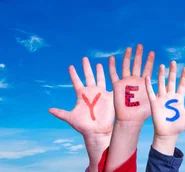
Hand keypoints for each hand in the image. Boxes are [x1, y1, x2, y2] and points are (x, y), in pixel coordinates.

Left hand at [49, 57, 113, 171]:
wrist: (97, 131)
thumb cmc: (83, 125)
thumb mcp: (70, 118)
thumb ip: (60, 113)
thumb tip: (49, 110)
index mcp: (81, 94)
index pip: (76, 81)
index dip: (74, 74)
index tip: (70, 66)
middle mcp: (91, 92)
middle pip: (88, 76)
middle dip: (86, 68)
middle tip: (84, 58)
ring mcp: (101, 94)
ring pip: (100, 79)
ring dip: (99, 71)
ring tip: (99, 64)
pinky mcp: (110, 97)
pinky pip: (112, 86)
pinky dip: (113, 80)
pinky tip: (115, 72)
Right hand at [109, 44, 154, 122]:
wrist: (131, 119)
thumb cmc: (144, 112)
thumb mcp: (155, 99)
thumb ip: (161, 90)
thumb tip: (171, 84)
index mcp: (144, 82)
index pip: (147, 68)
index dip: (149, 61)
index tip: (152, 52)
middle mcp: (135, 80)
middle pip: (137, 64)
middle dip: (139, 55)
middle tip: (141, 45)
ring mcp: (126, 82)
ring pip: (126, 66)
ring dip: (127, 57)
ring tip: (129, 48)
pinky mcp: (117, 86)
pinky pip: (113, 75)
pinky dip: (112, 67)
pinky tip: (112, 58)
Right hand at [145, 61, 184, 136]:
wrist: (167, 134)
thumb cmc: (178, 126)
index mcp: (179, 99)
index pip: (182, 85)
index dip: (183, 77)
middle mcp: (170, 97)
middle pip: (171, 81)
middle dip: (172, 72)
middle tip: (173, 62)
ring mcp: (162, 99)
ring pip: (161, 84)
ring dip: (161, 75)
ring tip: (162, 66)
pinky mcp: (154, 103)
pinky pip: (151, 92)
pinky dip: (149, 85)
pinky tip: (148, 77)